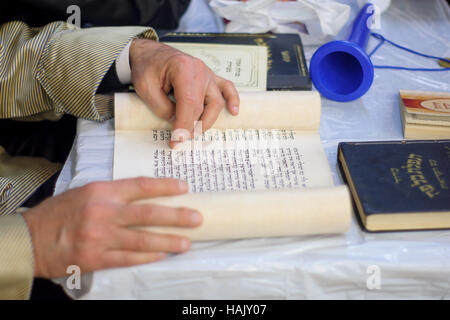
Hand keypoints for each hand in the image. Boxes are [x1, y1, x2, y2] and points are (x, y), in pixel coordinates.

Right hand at [22, 177, 201, 277]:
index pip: (140, 186)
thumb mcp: (85, 192)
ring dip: (167, 241)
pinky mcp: (96, 258)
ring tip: (187, 243)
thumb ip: (113, 194)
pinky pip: (128, 259)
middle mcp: (104, 212)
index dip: (165, 186)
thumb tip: (145, 196)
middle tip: (197, 218)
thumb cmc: (59, 213)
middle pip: (148, 214)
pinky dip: (147, 258)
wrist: (31, 239)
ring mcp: (100, 237)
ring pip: (142, 240)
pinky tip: (162, 256)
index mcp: (102, 191)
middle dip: (176, 216)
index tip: (184, 187)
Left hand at [129, 39, 239, 147]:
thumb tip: (178, 123)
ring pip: (216, 101)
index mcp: (183, 68)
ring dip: (208, 120)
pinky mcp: (209, 77)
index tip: (177, 141)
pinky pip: (226, 88)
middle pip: (204, 105)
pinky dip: (232, 100)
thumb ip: (162, 107)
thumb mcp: (146, 88)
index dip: (184, 125)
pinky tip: (233, 111)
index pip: (189, 103)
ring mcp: (207, 73)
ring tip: (195, 132)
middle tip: (181, 139)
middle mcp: (199, 70)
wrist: (149, 53)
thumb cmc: (147, 67)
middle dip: (194, 126)